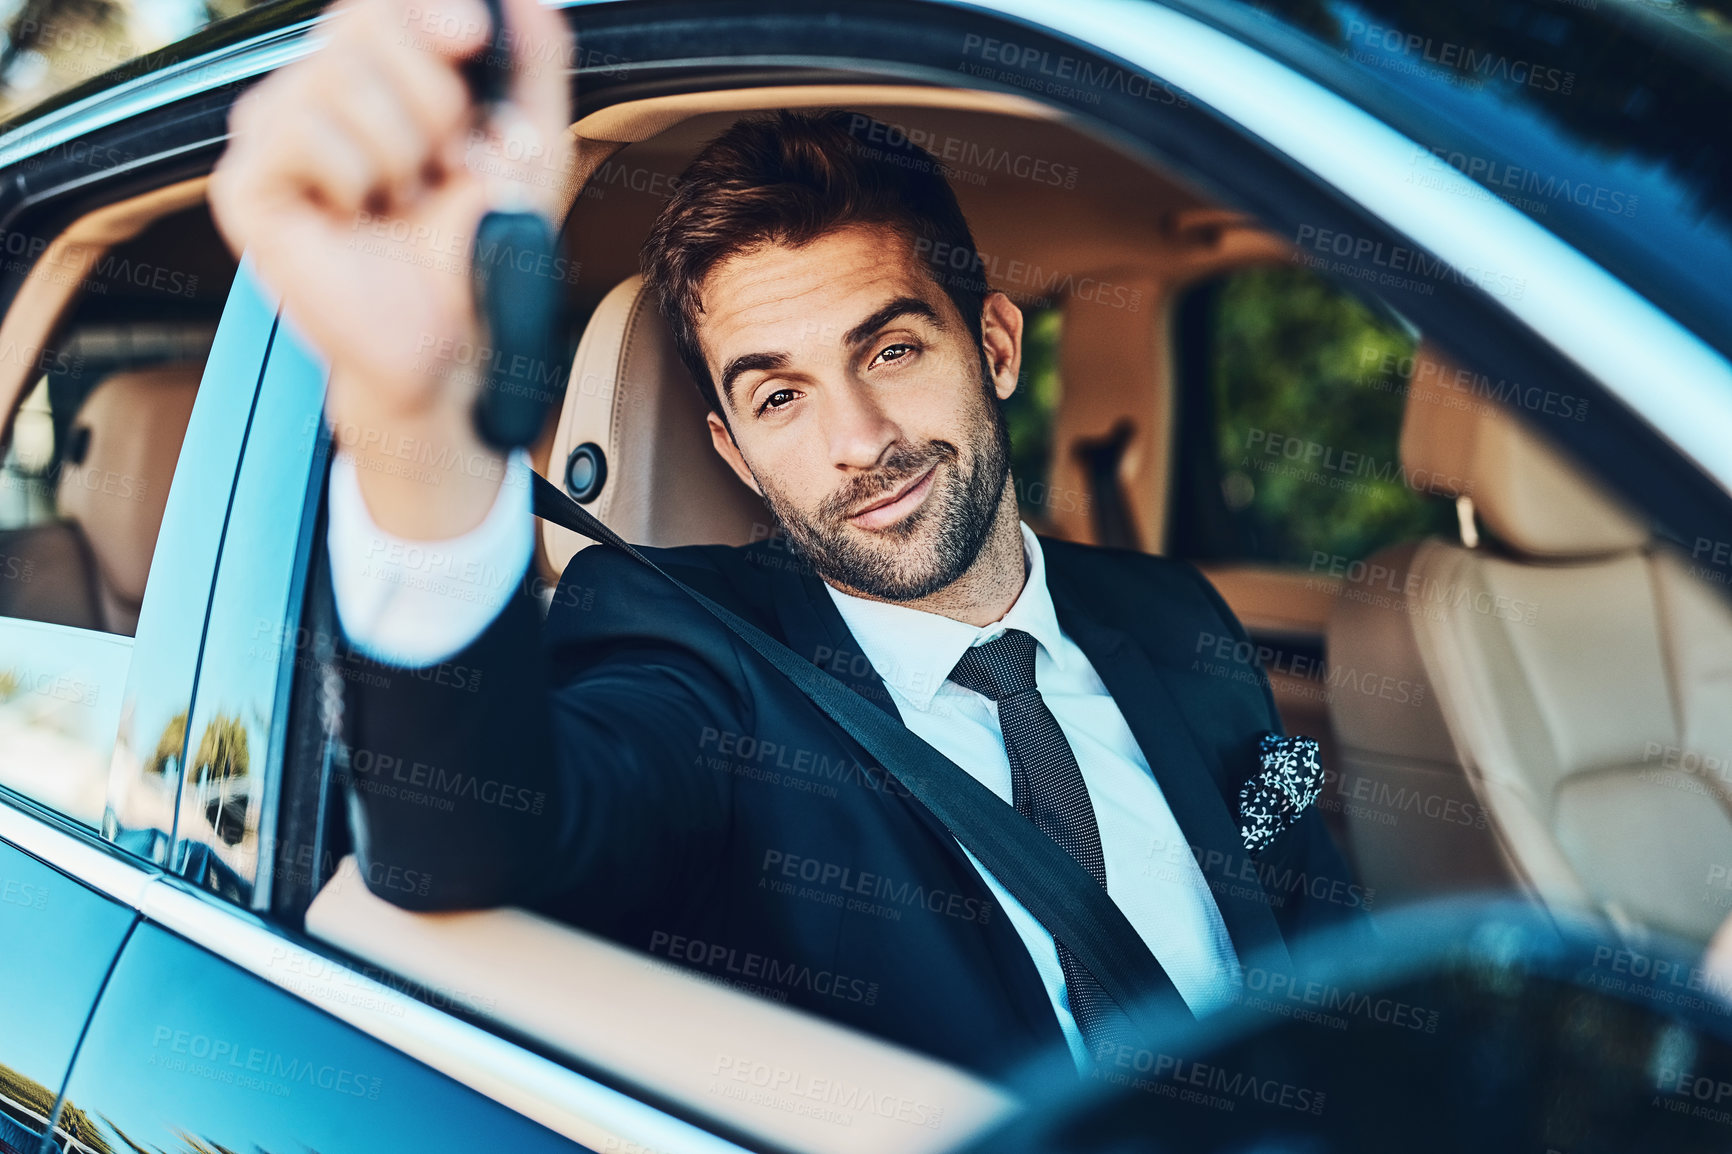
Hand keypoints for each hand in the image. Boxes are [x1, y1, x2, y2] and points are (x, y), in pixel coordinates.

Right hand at [210, 0, 573, 536]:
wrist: (455, 338)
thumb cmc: (480, 248)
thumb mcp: (531, 149)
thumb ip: (534, 65)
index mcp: (374, 78)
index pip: (381, 0)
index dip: (429, 8)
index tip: (471, 39)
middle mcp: (314, 93)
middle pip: (361, 23)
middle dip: (433, 100)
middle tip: (441, 168)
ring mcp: (271, 137)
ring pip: (334, 76)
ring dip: (400, 150)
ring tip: (402, 202)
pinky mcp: (246, 187)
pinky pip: (299, 131)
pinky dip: (354, 175)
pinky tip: (358, 214)